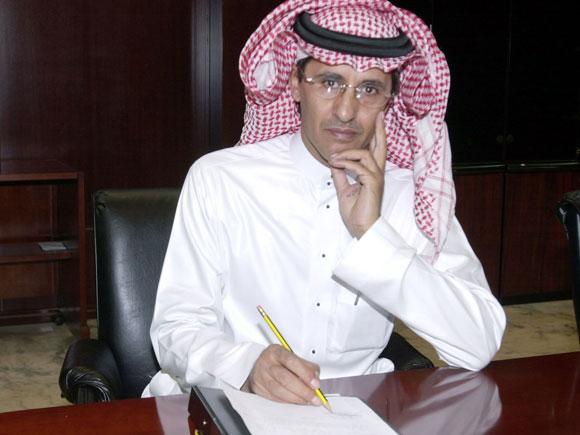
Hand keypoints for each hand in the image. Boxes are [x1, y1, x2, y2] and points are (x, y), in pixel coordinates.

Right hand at [241, 344, 321, 404]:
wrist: (259, 365)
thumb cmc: (278, 361)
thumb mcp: (292, 356)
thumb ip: (306, 366)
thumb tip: (316, 379)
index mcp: (276, 351)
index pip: (291, 361)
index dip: (305, 373)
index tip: (315, 384)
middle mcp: (267, 363)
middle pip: (285, 378)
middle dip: (303, 390)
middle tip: (314, 397)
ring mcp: (261, 376)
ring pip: (279, 390)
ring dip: (296, 398)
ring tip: (308, 401)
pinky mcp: (258, 388)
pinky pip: (275, 398)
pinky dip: (288, 401)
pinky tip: (297, 401)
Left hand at [330, 111, 386, 238]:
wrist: (361, 228)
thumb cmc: (356, 212)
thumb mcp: (344, 190)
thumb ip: (341, 175)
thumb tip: (335, 163)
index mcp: (372, 173)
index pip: (376, 150)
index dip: (377, 135)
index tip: (377, 121)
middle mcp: (377, 173)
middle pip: (381, 146)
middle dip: (380, 130)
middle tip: (380, 115)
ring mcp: (376, 178)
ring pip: (364, 155)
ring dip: (346, 153)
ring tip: (333, 158)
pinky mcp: (372, 183)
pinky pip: (359, 167)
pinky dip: (346, 164)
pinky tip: (337, 165)